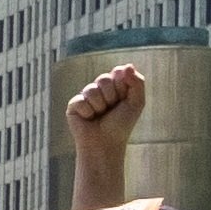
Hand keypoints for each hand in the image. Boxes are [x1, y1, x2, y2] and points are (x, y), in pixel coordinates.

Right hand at [68, 60, 147, 184]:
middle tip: (111, 109)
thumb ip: (137, 82)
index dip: (122, 86)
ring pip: (91, 89)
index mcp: (115, 85)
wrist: (105, 144)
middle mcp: (100, 88)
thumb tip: (127, 66)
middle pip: (104, 78)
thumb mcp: (136, 102)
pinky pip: (80, 101)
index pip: (118, 72)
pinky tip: (88, 119)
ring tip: (99, 115)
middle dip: (111, 95)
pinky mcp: (73, 105)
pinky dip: (87, 112)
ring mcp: (86, 96)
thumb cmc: (122, 124)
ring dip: (99, 105)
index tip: (124, 99)